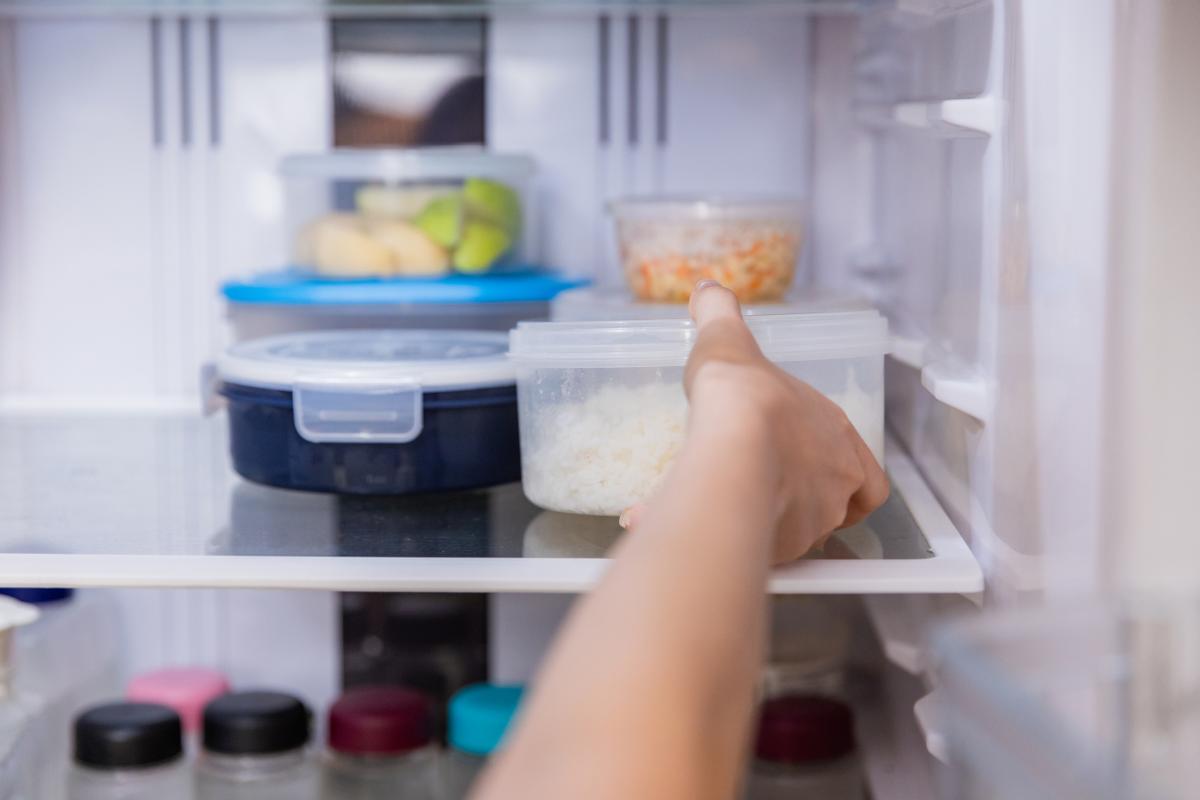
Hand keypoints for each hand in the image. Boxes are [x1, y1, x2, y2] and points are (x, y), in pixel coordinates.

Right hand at [622, 282, 888, 562]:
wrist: (733, 445)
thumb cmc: (742, 393)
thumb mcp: (728, 341)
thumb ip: (720, 315)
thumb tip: (708, 290)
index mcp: (836, 434)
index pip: (863, 471)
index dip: (838, 474)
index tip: (806, 471)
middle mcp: (837, 482)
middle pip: (837, 508)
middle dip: (805, 504)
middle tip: (765, 492)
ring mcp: (815, 521)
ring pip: (801, 535)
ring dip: (773, 528)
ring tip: (729, 514)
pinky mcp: (785, 550)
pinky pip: (761, 554)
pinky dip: (734, 544)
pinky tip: (698, 529)